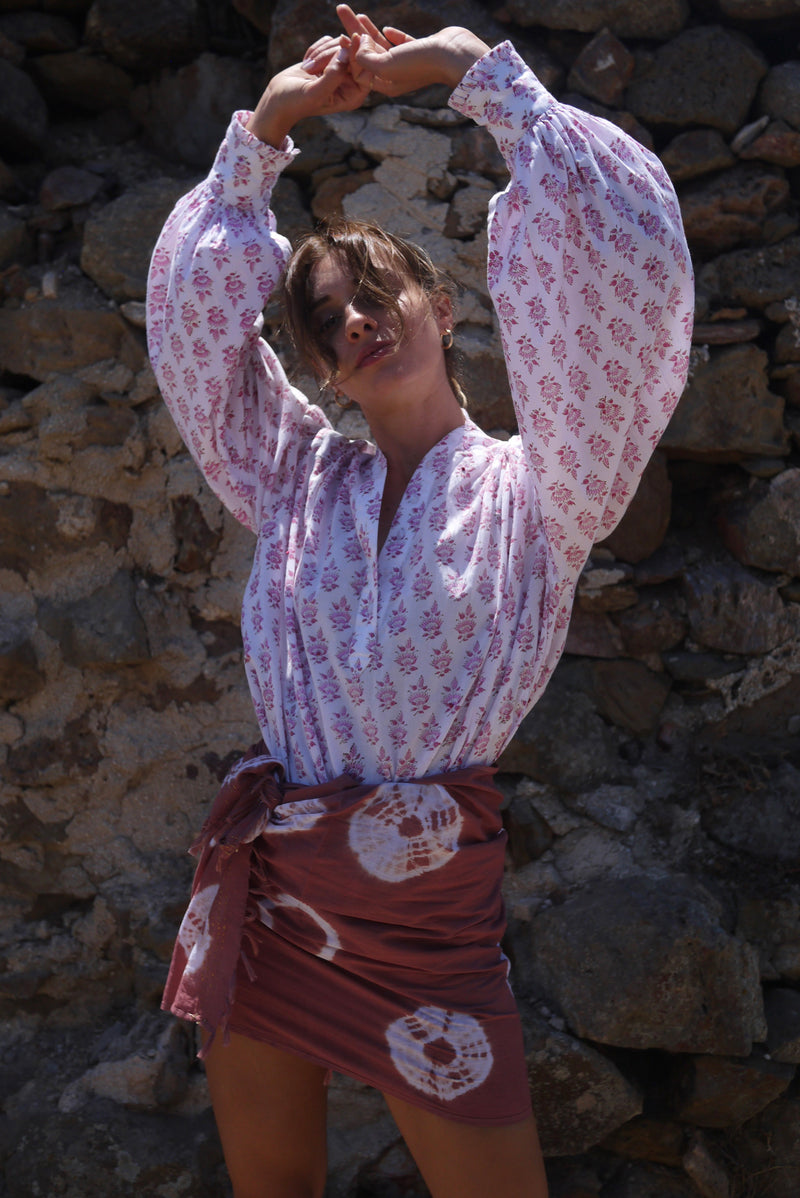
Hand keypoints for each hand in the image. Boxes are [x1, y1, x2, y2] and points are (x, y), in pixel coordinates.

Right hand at [246, 50, 370, 148]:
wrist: (278, 97)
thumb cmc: (296, 101)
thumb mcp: (315, 92)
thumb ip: (333, 76)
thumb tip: (346, 53)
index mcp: (354, 96)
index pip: (365, 70)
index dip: (358, 53)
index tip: (349, 39)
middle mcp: (351, 82)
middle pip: (353, 53)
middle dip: (331, 54)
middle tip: (311, 67)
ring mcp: (340, 68)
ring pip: (340, 44)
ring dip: (320, 53)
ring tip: (307, 69)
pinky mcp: (329, 57)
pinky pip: (328, 41)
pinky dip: (315, 49)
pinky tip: (306, 64)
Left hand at [336, 5, 489, 94]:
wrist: (452, 53)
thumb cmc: (419, 63)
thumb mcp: (385, 64)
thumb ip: (365, 58)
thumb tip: (357, 46)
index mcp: (387, 85)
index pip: (360, 70)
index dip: (350, 53)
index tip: (344, 37)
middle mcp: (396, 76)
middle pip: (368, 54)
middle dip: (353, 33)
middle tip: (341, 10)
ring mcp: (409, 63)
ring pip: (382, 45)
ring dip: (368, 30)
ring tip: (356, 13)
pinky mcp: (420, 50)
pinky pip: (401, 44)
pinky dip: (392, 36)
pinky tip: (385, 28)